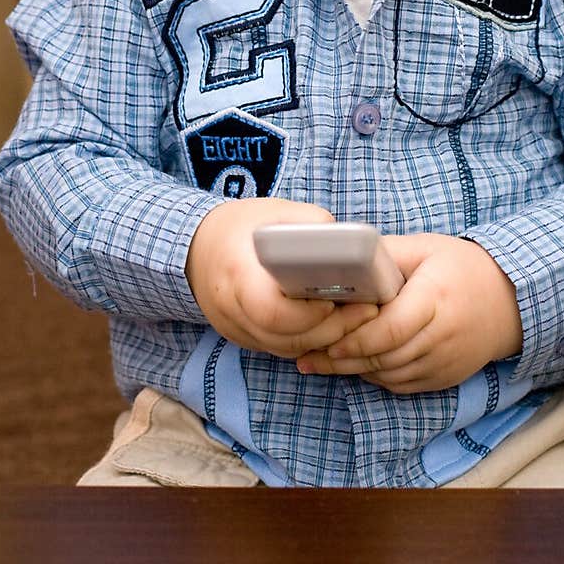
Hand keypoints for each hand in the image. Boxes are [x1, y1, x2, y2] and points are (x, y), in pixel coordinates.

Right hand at [186, 198, 377, 357]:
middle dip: (331, 329)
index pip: (272, 312)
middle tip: (367, 311)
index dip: (308, 314)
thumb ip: (310, 225)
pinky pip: (282, 349)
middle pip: (286, 338)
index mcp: (237, 275)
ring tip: (360, 317)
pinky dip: (310, 341)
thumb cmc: (240, 227)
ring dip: (326, 339)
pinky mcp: (245, 339)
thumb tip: (348, 242)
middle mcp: (232, 310)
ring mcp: (236, 330)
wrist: (196, 248)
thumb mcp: (274, 213)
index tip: (335, 299)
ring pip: (288, 350)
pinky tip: (336, 325)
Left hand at [296, 233, 522, 392]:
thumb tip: (341, 256)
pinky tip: (353, 367)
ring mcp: (444, 362)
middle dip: (343, 359)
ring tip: (317, 363)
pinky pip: (402, 385)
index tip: (325, 339)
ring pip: (390, 375)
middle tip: (305, 357)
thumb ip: (385, 255)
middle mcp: (442, 336)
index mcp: (436, 299)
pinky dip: (375, 377)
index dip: (356, 338)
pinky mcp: (444, 378)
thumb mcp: (425, 249)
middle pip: (385, 357)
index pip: (391, 329)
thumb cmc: (460, 267)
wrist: (509, 301)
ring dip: (354, 371)